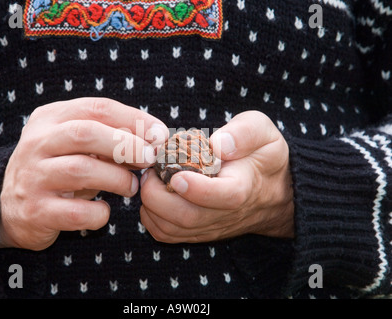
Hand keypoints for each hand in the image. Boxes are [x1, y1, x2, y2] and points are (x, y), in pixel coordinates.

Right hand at [0, 97, 167, 249]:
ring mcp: (32, 177)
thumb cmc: (56, 169)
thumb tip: (155, 139)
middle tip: (150, 158)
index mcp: (50, 118)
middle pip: (85, 133)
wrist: (8, 205)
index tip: (160, 134)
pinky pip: (76, 212)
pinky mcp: (35, 211)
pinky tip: (105, 211)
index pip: (97, 107)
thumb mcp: (75, 144)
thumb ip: (108, 137)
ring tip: (131, 187)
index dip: (134, 119)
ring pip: (81, 170)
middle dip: (126, 145)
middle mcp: (36, 144)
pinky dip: (99, 213)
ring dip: (117, 179)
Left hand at [139, 111, 293, 242]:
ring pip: (173, 229)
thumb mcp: (263, 132)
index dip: (199, 189)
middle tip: (151, 171)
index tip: (178, 175)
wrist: (273, 191)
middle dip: (159, 195)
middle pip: (189, 217)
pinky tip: (153, 195)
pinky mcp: (198, 232)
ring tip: (150, 179)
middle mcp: (227, 213)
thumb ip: (244, 133)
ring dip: (151, 206)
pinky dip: (151, 218)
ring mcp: (210, 226)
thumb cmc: (262, 156)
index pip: (225, 196)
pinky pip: (167, 234)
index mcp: (244, 186)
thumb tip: (219, 144)